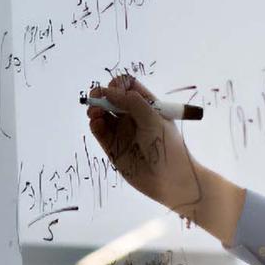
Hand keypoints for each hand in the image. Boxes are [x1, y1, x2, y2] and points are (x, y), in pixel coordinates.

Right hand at [85, 75, 204, 216]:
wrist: (169, 180)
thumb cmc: (167, 146)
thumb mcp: (153, 119)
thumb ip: (132, 102)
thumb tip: (108, 91)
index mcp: (146, 105)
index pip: (128, 87)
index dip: (118, 85)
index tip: (114, 89)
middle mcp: (132, 116)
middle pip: (112, 98)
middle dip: (102, 95)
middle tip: (95, 97)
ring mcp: (122, 131)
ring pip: (103, 114)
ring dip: (96, 109)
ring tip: (95, 113)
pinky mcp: (113, 147)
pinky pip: (100, 131)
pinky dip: (95, 124)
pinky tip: (96, 123)